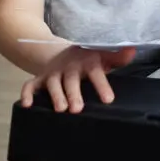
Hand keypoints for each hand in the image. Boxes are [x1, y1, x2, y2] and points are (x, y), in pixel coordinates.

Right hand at [20, 45, 135, 112]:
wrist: (63, 52)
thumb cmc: (89, 59)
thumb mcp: (104, 55)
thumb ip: (118, 57)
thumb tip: (132, 51)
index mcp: (88, 62)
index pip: (96, 73)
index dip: (102, 86)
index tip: (108, 100)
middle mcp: (70, 67)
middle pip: (71, 80)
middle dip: (74, 94)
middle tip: (77, 109)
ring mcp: (53, 73)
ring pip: (53, 83)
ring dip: (55, 96)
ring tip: (60, 109)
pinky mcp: (39, 78)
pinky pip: (30, 85)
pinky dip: (27, 94)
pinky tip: (27, 105)